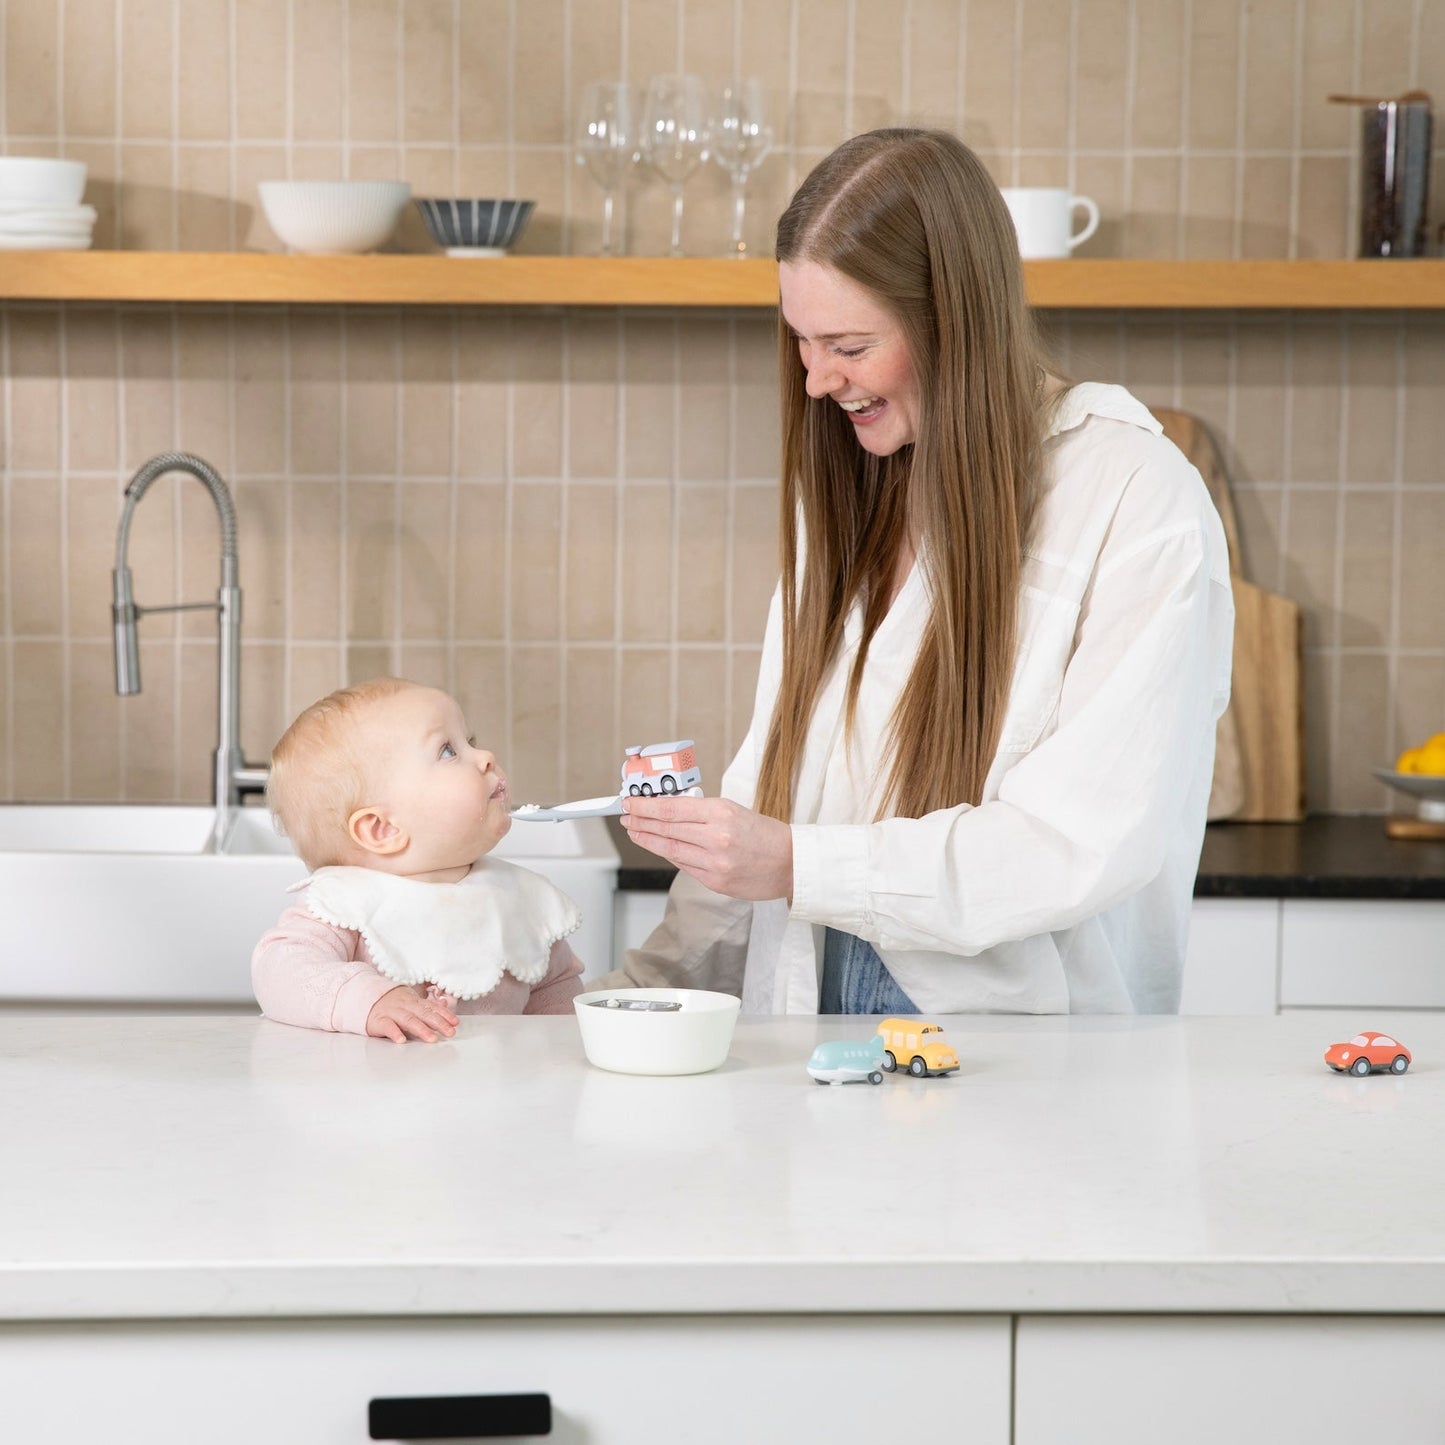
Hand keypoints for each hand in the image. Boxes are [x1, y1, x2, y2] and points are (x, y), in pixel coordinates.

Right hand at [367, 985, 458, 1043]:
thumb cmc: (393, 1003)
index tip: (455, 1023)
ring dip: (421, 1029)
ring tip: (432, 1039)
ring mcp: (392, 1013)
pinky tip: (402, 1040)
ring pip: (408, 1020)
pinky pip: (387, 1026)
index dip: (444, 1014)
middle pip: (424, 1014)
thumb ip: (427, 1005)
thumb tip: (445, 1004)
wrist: (365, 998)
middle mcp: (405, 1006)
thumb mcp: (411, 1001)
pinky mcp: (379, 1021)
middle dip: (438, 1023)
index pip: (431, 1007)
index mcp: (414, 1001)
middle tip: (450, 1033)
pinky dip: (395, 1032)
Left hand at [622, 794, 792, 900]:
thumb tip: (668, 812)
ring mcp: (714, 862)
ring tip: (634, 832)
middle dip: (640, 822)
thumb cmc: (765, 834)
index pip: (671, 809)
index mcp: (721, 812)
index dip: (645, 806)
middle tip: (625, 816)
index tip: (630, 803)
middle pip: (665, 829)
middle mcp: (715, 837)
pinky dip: (670, 855)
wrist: (791, 863)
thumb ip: (702, 812)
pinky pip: (684, 866)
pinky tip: (660, 848)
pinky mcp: (715, 882)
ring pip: (670, 849)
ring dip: (648, 840)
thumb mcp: (734, 810)